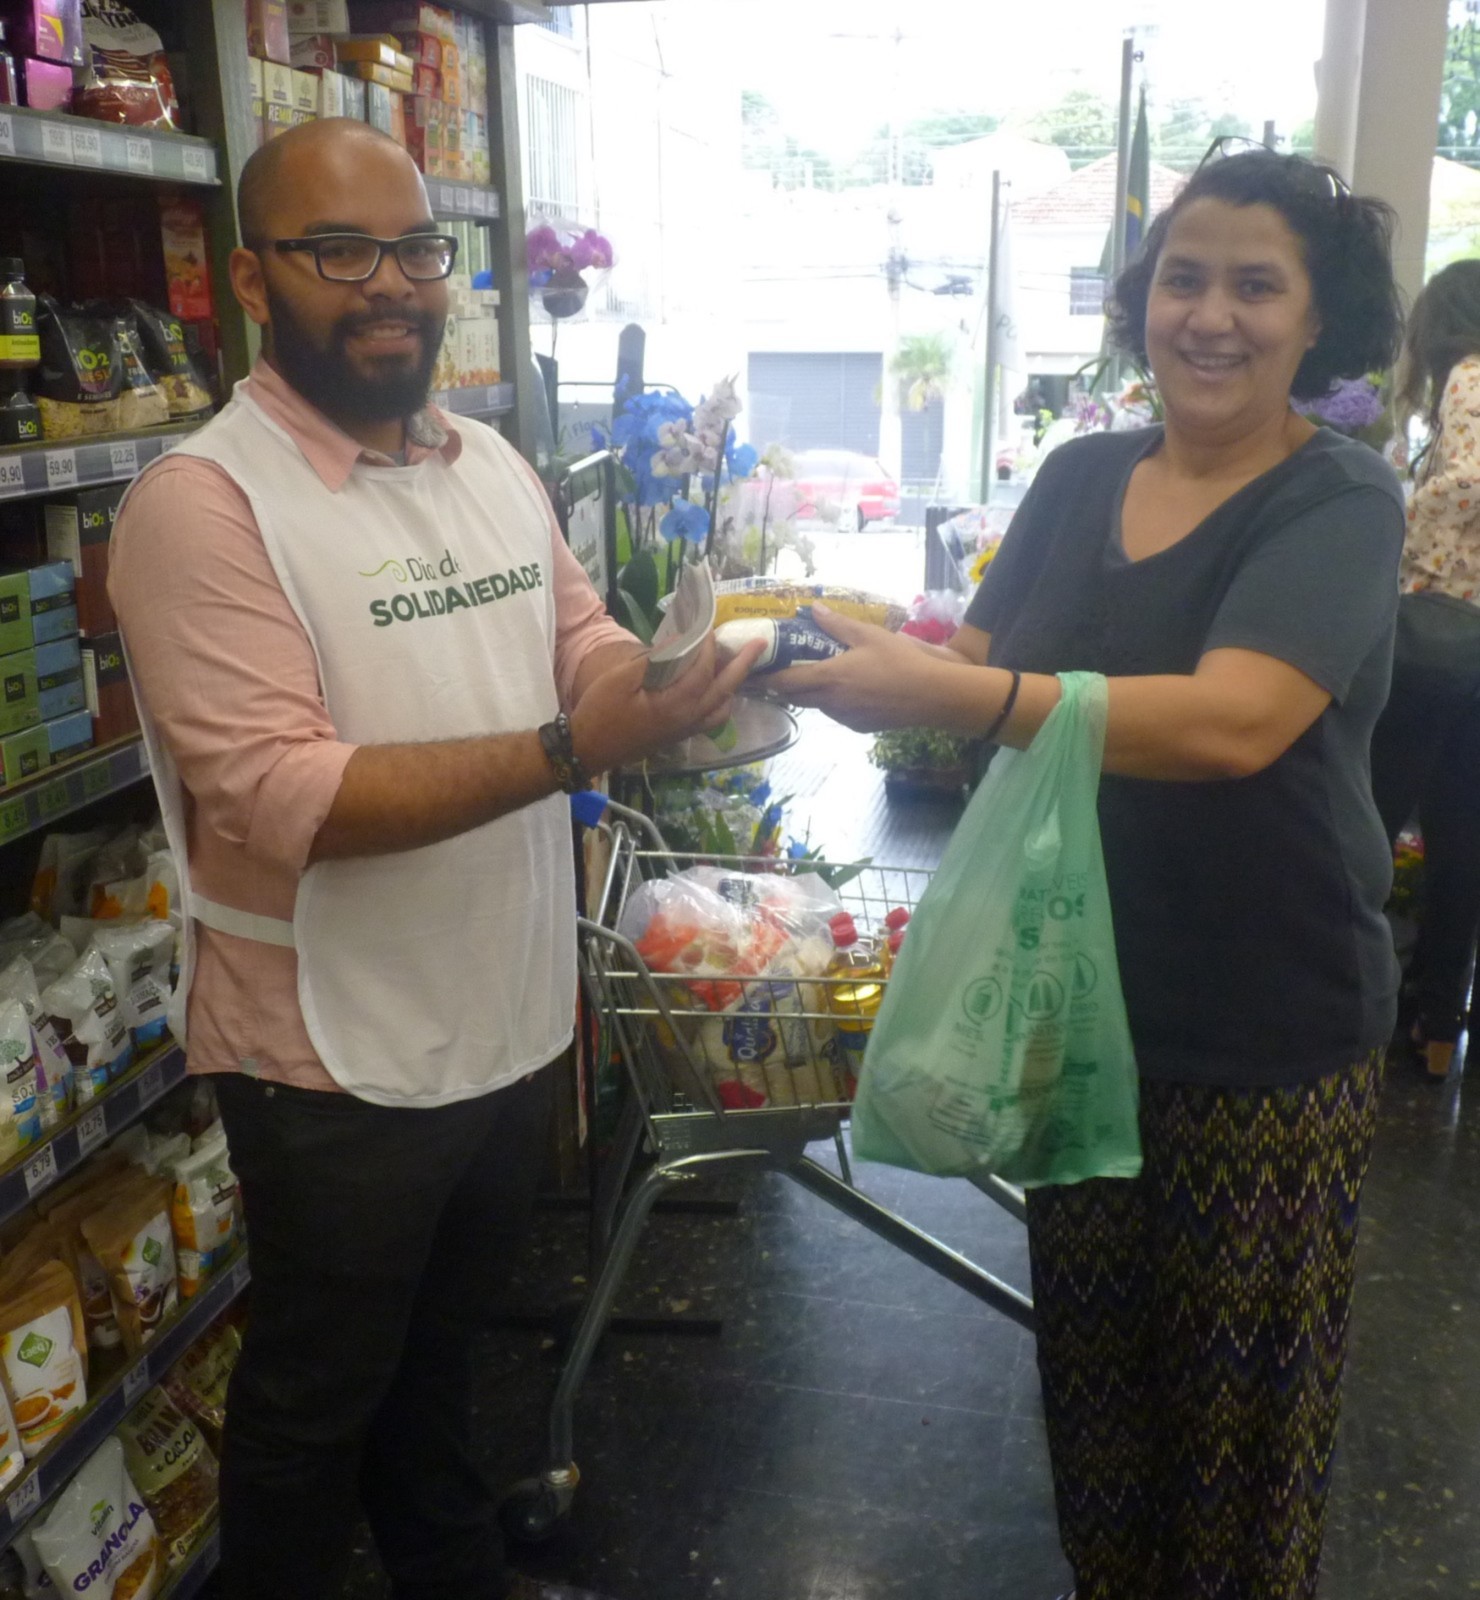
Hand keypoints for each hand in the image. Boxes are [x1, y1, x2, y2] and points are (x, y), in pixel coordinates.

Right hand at [570, 633, 764, 770]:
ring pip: (721, 708)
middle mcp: (687, 720)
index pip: (703, 671)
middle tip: (760, 644)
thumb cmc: (600, 712)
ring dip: (732, 685)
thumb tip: (680, 642)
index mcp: (675, 705)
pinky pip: (710, 719)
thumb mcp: (621, 678)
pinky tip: (713, 689)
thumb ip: (655, 661)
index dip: (708, 646)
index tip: (708, 626)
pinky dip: (719, 701)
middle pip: (724, 690)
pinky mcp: (677, 736)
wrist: (587, 750)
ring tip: (738, 666)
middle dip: (743, 664)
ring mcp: (684, 731)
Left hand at [766, 604, 963, 731]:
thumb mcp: (868, 635)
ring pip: (816, 705)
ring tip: (816, 675)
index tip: (754, 671)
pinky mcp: (858, 727)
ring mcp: (844, 718)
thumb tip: (813, 608)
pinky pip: (835, 713)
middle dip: (783, 685)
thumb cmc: (900, 661)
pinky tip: (848, 689)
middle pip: (794, 697)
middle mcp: (830, 702)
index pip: (784, 682)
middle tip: (779, 670)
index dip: (765, 678)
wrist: (931, 696)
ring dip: (809, 693)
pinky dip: (832, 702)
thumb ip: (836, 624)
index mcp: (828, 678)